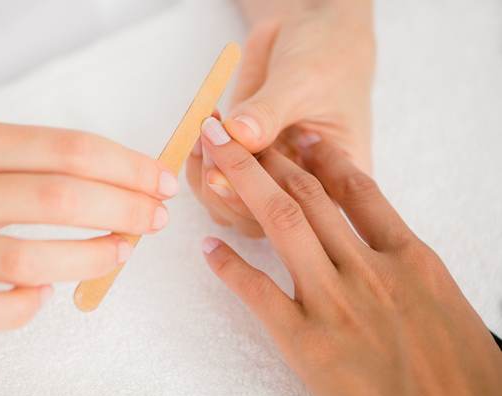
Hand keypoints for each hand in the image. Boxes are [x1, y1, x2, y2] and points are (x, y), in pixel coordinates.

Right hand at [0, 122, 177, 330]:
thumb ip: (33, 161)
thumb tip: (119, 184)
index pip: (65, 150)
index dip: (124, 167)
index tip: (158, 181)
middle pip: (57, 199)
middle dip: (123, 209)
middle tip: (154, 219)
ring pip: (26, 261)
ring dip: (90, 258)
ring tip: (121, 252)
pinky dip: (27, 307)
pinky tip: (46, 295)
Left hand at [187, 0, 373, 235]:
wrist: (312, 30)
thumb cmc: (326, 55)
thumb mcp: (304, 79)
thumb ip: (270, 110)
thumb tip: (238, 134)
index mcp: (340, 182)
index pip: (298, 213)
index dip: (259, 200)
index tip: (223, 170)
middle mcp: (304, 191)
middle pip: (257, 220)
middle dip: (225, 187)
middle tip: (208, 141)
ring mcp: (270, 179)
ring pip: (228, 208)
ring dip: (206, 175)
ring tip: (204, 129)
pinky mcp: (242, 167)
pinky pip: (213, 184)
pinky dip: (200, 161)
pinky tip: (201, 128)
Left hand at [199, 117, 501, 395]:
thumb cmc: (468, 385)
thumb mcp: (446, 307)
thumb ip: (409, 272)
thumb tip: (384, 252)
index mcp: (410, 258)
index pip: (358, 187)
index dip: (322, 155)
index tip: (297, 134)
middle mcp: (370, 270)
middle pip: (309, 195)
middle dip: (267, 156)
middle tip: (233, 130)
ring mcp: (336, 304)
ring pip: (282, 224)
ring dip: (243, 185)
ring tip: (214, 159)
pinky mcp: (306, 344)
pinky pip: (257, 292)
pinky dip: (228, 266)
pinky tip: (207, 247)